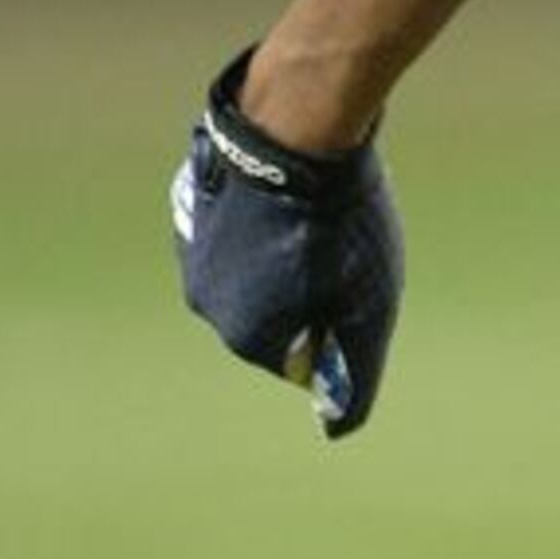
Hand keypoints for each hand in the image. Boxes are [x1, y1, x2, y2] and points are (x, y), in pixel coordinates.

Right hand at [169, 46, 403, 437]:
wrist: (296, 130)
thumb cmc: (340, 227)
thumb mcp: (366, 310)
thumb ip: (353, 374)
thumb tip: (338, 428)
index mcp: (245, 335)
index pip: (305, 356)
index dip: (340, 319)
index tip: (356, 282)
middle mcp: (206, 301)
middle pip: (278, 310)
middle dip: (314, 285)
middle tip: (344, 245)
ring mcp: (193, 248)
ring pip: (258, 265)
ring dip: (290, 247)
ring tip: (320, 213)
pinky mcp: (193, 202)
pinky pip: (241, 223)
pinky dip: (269, 214)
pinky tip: (292, 187)